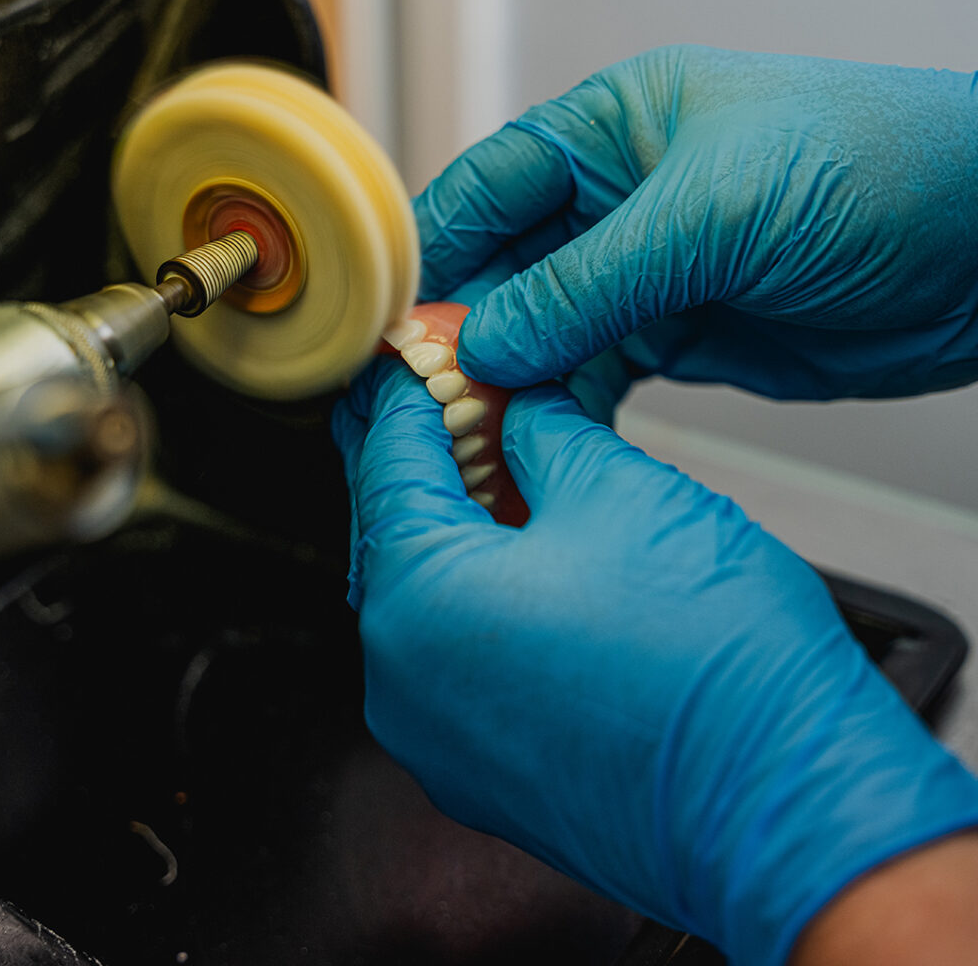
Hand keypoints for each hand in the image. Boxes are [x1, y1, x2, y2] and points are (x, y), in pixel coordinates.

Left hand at [332, 360, 977, 964]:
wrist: (787, 807)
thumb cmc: (714, 666)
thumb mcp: (619, 491)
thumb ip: (542, 436)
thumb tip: (517, 413)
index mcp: (417, 596)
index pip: (387, 464)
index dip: (403, 400)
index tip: (415, 366)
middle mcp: (402, 679)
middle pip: (392, 535)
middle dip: (423, 463)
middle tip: (449, 409)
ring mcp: (436, 737)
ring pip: (420, 600)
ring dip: (451, 533)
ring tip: (491, 477)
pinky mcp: (480, 770)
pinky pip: (450, 660)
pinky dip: (470, 601)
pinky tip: (518, 563)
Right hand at [415, 45, 977, 401]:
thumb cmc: (879, 166)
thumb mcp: (712, 212)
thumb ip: (589, 282)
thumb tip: (491, 337)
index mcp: (613, 130)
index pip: (488, 185)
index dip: (434, 249)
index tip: (394, 315)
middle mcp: (619, 201)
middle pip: (506, 270)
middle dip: (465, 331)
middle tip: (430, 394)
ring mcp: (646, 274)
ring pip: (544, 333)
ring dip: (509, 382)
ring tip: (474, 429)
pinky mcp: (678, 336)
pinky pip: (594, 377)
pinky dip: (562, 410)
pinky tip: (537, 436)